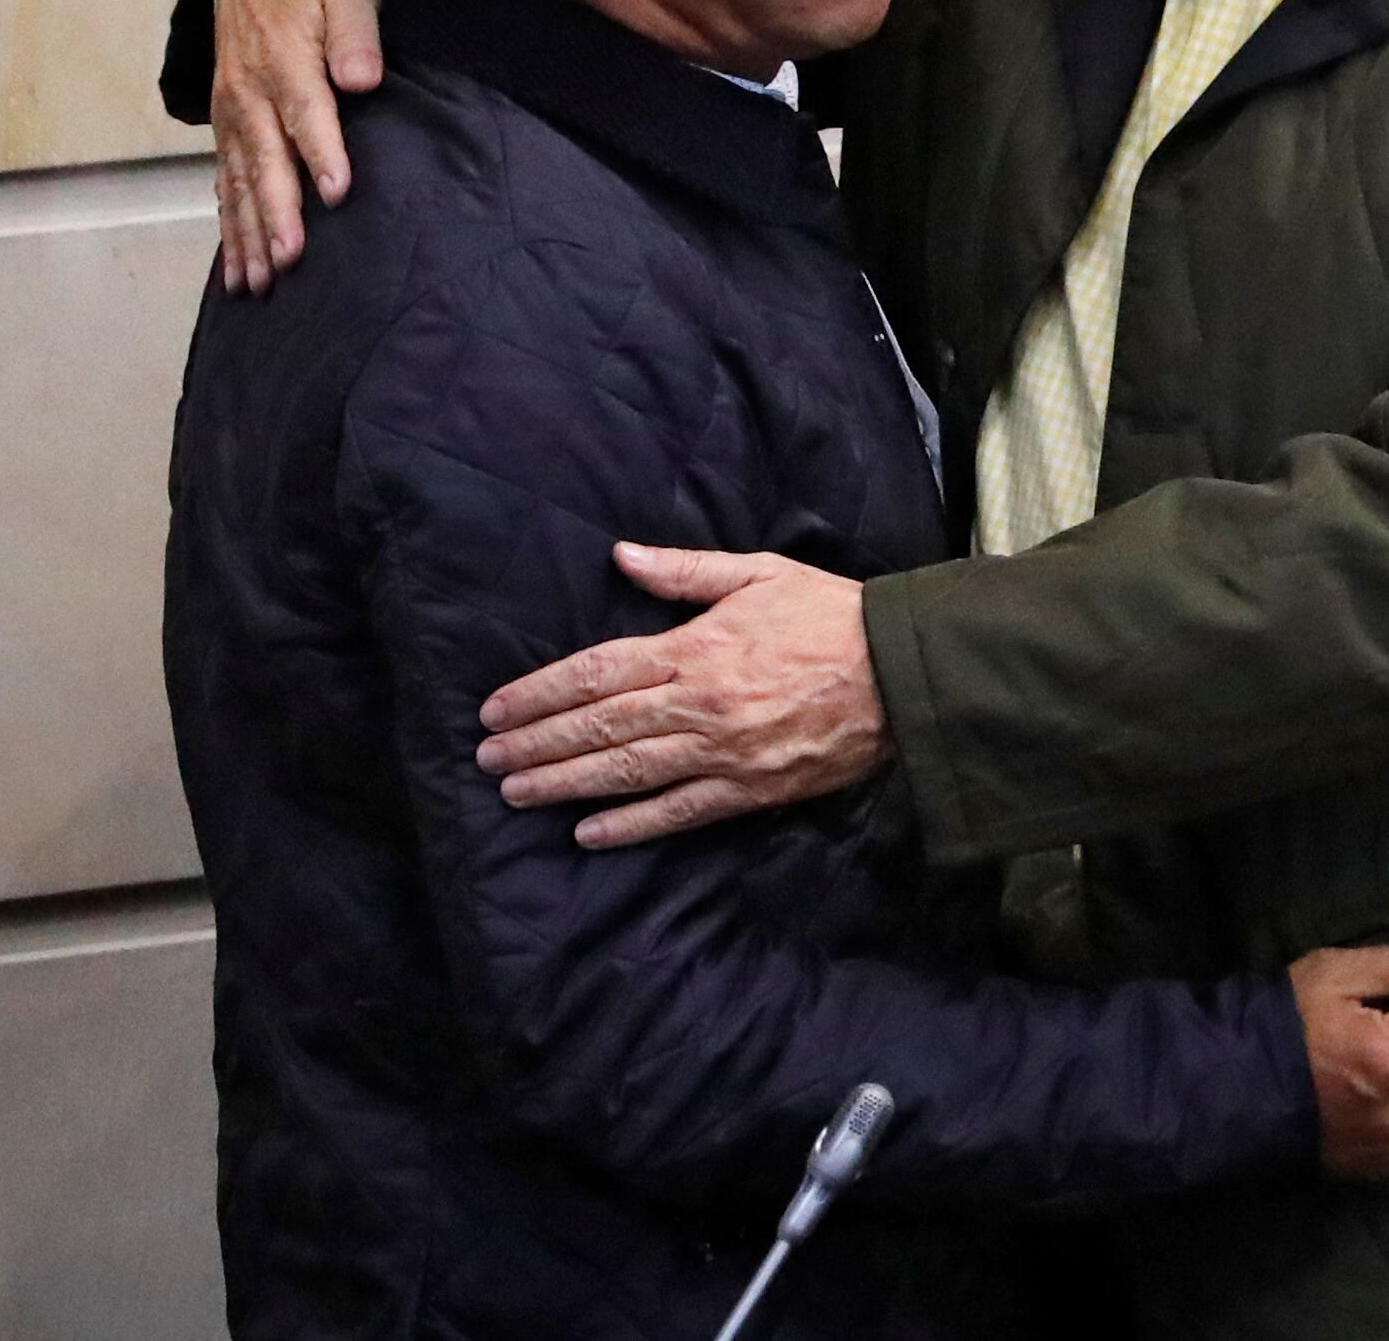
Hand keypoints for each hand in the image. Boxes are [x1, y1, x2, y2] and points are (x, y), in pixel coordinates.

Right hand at [213, 0, 381, 292]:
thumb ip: (355, 32)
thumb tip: (363, 77)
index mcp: (282, 57)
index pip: (305, 110)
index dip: (322, 152)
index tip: (338, 192)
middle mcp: (249, 93)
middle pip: (266, 159)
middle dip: (276, 212)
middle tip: (290, 259)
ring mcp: (233, 113)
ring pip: (240, 181)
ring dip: (248, 233)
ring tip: (259, 283)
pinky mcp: (227, 127)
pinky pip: (225, 183)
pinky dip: (230, 228)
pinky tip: (236, 270)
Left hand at [477, 544, 886, 847]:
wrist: (901, 674)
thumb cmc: (829, 615)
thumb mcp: (758, 573)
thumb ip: (684, 570)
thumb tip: (620, 555)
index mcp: (696, 647)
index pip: (597, 671)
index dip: (540, 692)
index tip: (496, 709)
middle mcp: (699, 704)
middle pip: (599, 726)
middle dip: (536, 743)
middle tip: (487, 759)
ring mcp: (723, 753)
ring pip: (627, 772)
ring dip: (565, 785)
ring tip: (516, 793)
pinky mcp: (750, 791)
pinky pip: (679, 813)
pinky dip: (631, 826)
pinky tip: (587, 833)